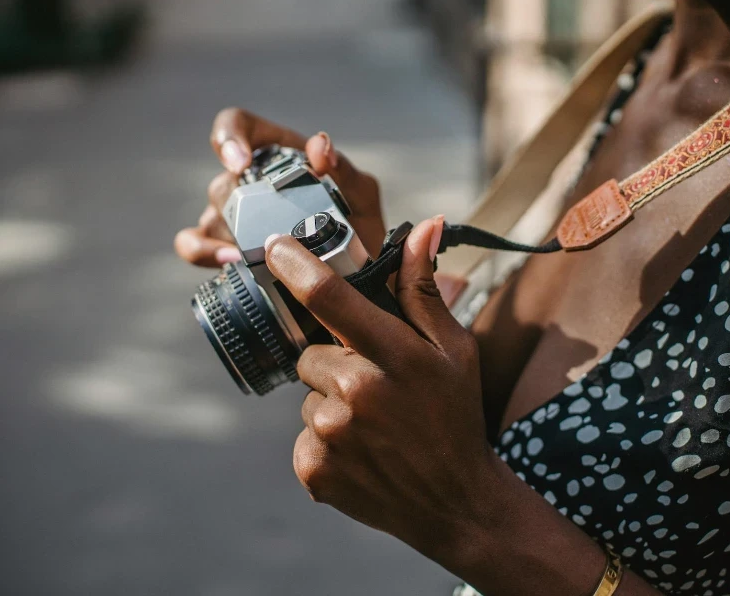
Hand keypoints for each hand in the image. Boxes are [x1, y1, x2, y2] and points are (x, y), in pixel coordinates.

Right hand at [175, 107, 385, 266]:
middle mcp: (247, 181)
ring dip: (232, 233)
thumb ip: (344, 168)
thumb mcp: (360, 194)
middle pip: (225, 181)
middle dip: (245, 204)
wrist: (355, 271)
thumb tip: (319, 146)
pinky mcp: (221, 245)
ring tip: (257, 251)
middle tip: (272, 225)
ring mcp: (231, 214)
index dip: (230, 136)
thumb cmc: (356, 223)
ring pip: (211, 214)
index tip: (239, 162)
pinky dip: (204, 251)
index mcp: (276, 155)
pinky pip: (192, 244)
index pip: (237, 126)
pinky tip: (231, 260)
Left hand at [265, 216, 497, 557]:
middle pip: (311, 352)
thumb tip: (423, 225)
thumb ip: (424, 291)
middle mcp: (356, 392)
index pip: (330, 298)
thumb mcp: (455, 351)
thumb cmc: (455, 417)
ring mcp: (330, 434)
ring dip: (331, 403)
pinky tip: (361, 452)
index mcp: (394, 356)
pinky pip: (303, 434)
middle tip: (377, 387)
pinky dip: (325, 441)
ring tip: (374, 425)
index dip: (296, 265)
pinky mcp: (312, 468)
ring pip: (308, 394)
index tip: (274, 245)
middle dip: (337, 362)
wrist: (454, 503)